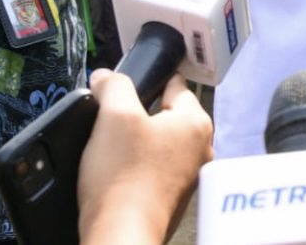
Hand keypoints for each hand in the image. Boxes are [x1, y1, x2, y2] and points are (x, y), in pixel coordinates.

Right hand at [78, 70, 212, 244]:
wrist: (122, 232)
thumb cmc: (124, 176)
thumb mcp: (114, 114)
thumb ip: (113, 85)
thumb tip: (106, 77)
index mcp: (196, 122)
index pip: (174, 83)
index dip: (147, 79)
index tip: (128, 84)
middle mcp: (200, 148)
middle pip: (165, 113)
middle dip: (139, 113)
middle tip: (114, 120)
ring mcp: (189, 174)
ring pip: (159, 141)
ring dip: (137, 141)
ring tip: (114, 149)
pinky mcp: (172, 195)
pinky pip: (155, 167)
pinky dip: (138, 165)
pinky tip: (120, 170)